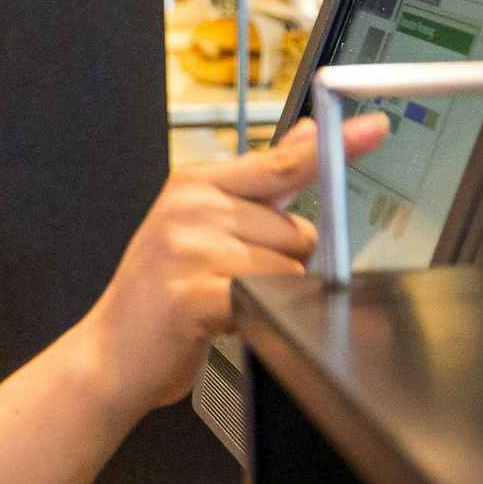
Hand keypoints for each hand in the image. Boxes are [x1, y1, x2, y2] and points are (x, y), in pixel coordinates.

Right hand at [79, 114, 389, 415]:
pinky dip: (258, 315)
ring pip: (288, 270)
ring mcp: (187, 248)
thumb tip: (306, 135)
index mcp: (195, 184)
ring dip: (270, 295)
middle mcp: (191, 208)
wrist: (109, 354)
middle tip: (232, 280)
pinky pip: (266, 298)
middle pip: (297, 231)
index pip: (281, 163)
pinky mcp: (191, 293)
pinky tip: (223, 320)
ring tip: (222, 302)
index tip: (373, 129)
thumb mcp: (203, 226)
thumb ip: (262, 182)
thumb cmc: (160, 294)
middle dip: (284, 263)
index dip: (333, 148)